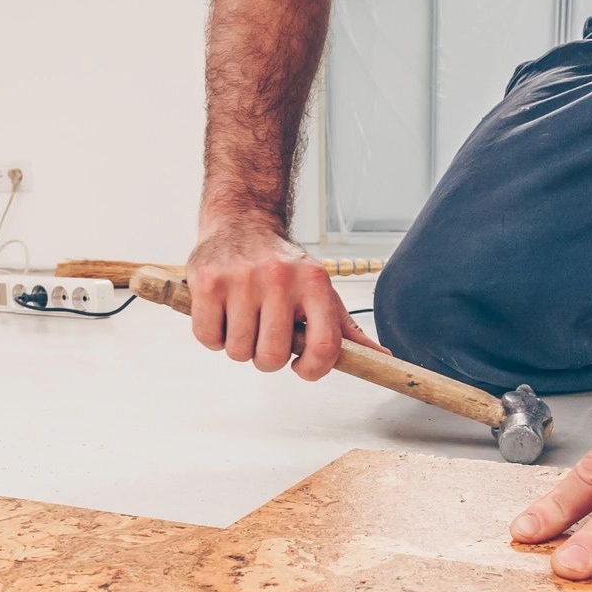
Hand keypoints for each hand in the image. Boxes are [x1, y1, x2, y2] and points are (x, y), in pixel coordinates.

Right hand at [186, 216, 387, 380]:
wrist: (242, 222)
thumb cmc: (285, 268)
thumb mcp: (320, 292)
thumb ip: (347, 330)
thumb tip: (383, 359)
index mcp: (315, 283)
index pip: (324, 346)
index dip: (312, 369)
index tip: (301, 366)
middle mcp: (280, 278)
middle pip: (272, 357)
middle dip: (266, 358)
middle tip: (264, 336)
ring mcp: (242, 279)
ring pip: (238, 352)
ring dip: (238, 346)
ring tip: (243, 319)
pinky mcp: (208, 282)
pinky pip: (208, 339)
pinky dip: (213, 337)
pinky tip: (222, 314)